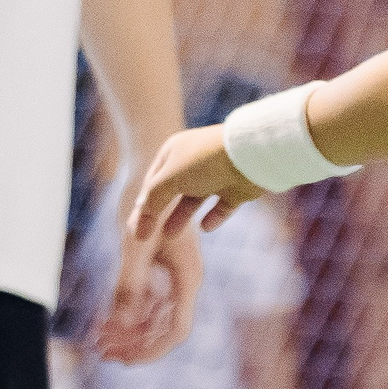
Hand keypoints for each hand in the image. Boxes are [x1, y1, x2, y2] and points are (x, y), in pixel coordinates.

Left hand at [94, 207, 204, 364]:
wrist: (154, 170)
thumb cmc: (148, 204)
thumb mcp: (135, 244)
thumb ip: (130, 284)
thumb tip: (123, 322)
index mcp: (188, 279)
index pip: (176, 329)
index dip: (152, 349)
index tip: (126, 360)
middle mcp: (184, 282)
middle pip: (164, 328)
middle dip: (136, 344)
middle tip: (103, 354)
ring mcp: (173, 276)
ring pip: (154, 316)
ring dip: (129, 332)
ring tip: (99, 341)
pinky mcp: (160, 268)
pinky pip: (147, 300)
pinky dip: (127, 313)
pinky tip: (105, 319)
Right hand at [127, 124, 266, 244]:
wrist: (250, 157)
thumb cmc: (204, 161)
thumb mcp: (169, 179)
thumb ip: (153, 198)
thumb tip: (142, 215)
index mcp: (174, 152)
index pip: (153, 181)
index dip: (144, 206)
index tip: (137, 228)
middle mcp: (194, 162)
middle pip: (172, 192)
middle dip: (160, 213)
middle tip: (149, 236)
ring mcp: (217, 175)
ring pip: (195, 201)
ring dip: (181, 217)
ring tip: (170, 235)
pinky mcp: (237, 189)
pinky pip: (222, 207)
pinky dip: (214, 217)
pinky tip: (205, 227)